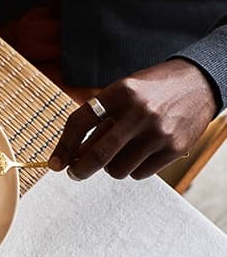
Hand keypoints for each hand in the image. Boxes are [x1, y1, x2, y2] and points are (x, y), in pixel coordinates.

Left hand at [49, 60, 216, 179]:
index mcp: (121, 92)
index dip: (63, 146)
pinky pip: (139, 174)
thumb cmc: (151, 91)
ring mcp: (160, 132)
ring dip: (111, 167)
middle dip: (80, 170)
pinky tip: (140, 153)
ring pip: (117, 169)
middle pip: (98, 155)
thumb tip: (72, 157)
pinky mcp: (175, 147)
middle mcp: (140, 112)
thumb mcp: (122, 93)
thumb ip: (98, 121)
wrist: (200, 82)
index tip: (56, 163)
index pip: (80, 122)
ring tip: (119, 152)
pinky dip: (133, 169)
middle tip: (74, 173)